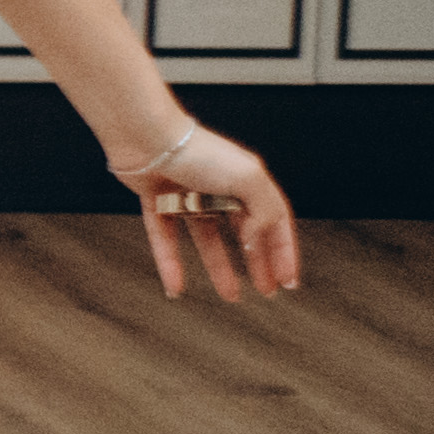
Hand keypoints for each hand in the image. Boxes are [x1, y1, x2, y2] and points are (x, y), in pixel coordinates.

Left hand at [123, 122, 301, 305]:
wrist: (145, 137)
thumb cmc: (197, 152)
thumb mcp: (249, 180)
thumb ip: (264, 213)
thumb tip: (256, 241)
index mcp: (248, 182)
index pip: (274, 222)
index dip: (283, 252)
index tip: (288, 281)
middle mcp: (219, 189)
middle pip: (244, 234)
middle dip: (258, 264)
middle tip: (266, 290)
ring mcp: (187, 197)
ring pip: (207, 240)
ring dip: (220, 269)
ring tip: (232, 295)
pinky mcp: (156, 203)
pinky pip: (166, 240)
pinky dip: (170, 265)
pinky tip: (176, 287)